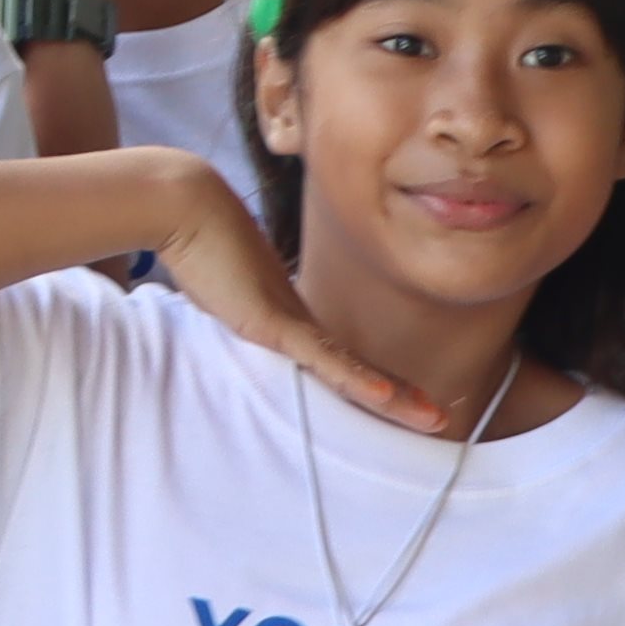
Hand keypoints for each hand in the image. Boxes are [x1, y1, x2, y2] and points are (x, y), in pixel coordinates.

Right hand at [140, 160, 448, 428]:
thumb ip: (235, 309)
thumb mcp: (220, 293)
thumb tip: (232, 313)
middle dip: (399, 395)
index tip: (401, 400)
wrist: (188, 208)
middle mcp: (299, 320)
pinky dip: (355, 379)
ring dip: (396, 397)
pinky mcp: (273, 321)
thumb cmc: (197, 245)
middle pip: (356, 368)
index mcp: (288, 317)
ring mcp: (290, 320)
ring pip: (351, 369)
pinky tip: (385, 396)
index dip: (369, 382)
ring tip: (433, 417)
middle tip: (437, 416)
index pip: (338, 360)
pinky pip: (321, 358)